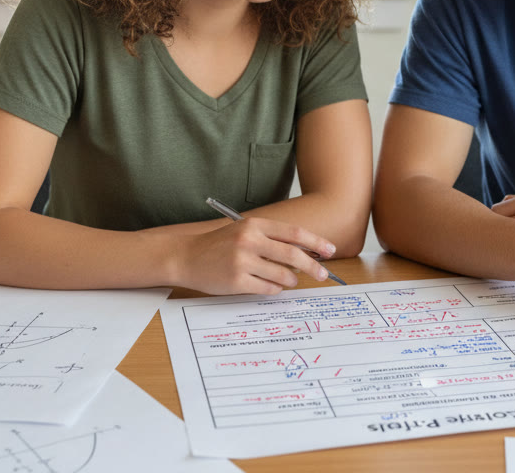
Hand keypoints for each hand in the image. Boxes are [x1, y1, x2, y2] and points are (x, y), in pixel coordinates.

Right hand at [170, 217, 335, 294]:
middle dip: (313, 266)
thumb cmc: (218, 246)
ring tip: (286, 280)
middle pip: (293, 255)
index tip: (329, 250)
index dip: (315, 242)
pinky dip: (274, 289)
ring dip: (290, 280)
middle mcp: (249, 241)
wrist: (185, 257)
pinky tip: (268, 286)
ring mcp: (242, 261)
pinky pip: (268, 289)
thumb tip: (304, 253)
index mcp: (254, 225)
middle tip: (323, 274)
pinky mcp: (236, 281)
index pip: (293, 233)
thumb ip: (270, 239)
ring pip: (282, 275)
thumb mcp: (243, 232)